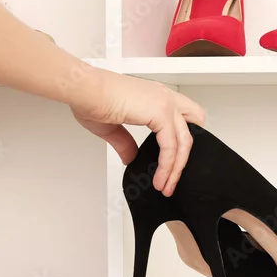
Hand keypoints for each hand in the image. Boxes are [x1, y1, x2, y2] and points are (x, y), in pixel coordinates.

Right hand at [71, 70, 205, 196]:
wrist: (83, 91)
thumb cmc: (91, 99)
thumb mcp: (113, 127)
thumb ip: (126, 143)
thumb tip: (130, 158)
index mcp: (156, 97)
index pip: (184, 119)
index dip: (183, 141)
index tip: (174, 162)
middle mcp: (164, 97)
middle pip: (193, 130)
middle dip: (185, 157)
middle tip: (174, 177)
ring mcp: (165, 104)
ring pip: (185, 142)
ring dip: (176, 168)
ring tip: (166, 185)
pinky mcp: (161, 113)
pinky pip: (172, 147)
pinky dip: (167, 166)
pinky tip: (159, 178)